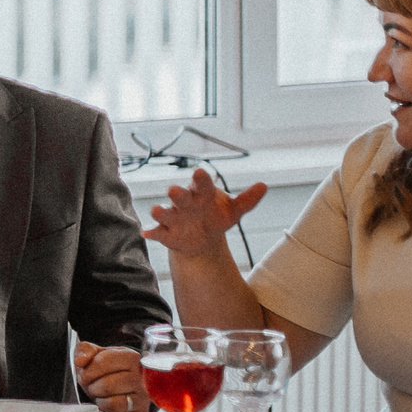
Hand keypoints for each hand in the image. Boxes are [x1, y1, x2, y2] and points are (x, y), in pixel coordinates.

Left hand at [75, 341, 150, 411]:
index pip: (102, 362)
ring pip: (113, 404)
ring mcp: (143, 399)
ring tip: (101, 396)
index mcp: (131, 358)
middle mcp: (141, 378)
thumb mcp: (96, 353)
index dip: (88, 370)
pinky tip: (107, 408)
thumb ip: (85, 350)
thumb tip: (80, 361)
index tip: (87, 374)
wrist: (124, 385)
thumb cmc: (108, 369)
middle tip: (93, 386)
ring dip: (100, 401)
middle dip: (92, 387)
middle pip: (107, 385)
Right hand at [144, 168, 266, 261]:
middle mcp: (185, 203)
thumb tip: (264, 186)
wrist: (203, 238)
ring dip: (160, 211)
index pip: (202, 184)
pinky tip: (147, 233)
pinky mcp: (165, 233)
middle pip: (179, 195)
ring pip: (164, 212)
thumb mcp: (234, 211)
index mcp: (202, 194)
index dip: (200, 179)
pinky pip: (157, 232)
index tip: (200, 172)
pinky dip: (152, 232)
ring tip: (157, 210)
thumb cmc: (217, 217)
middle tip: (174, 190)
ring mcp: (173, 217)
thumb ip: (247, 200)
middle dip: (176, 193)